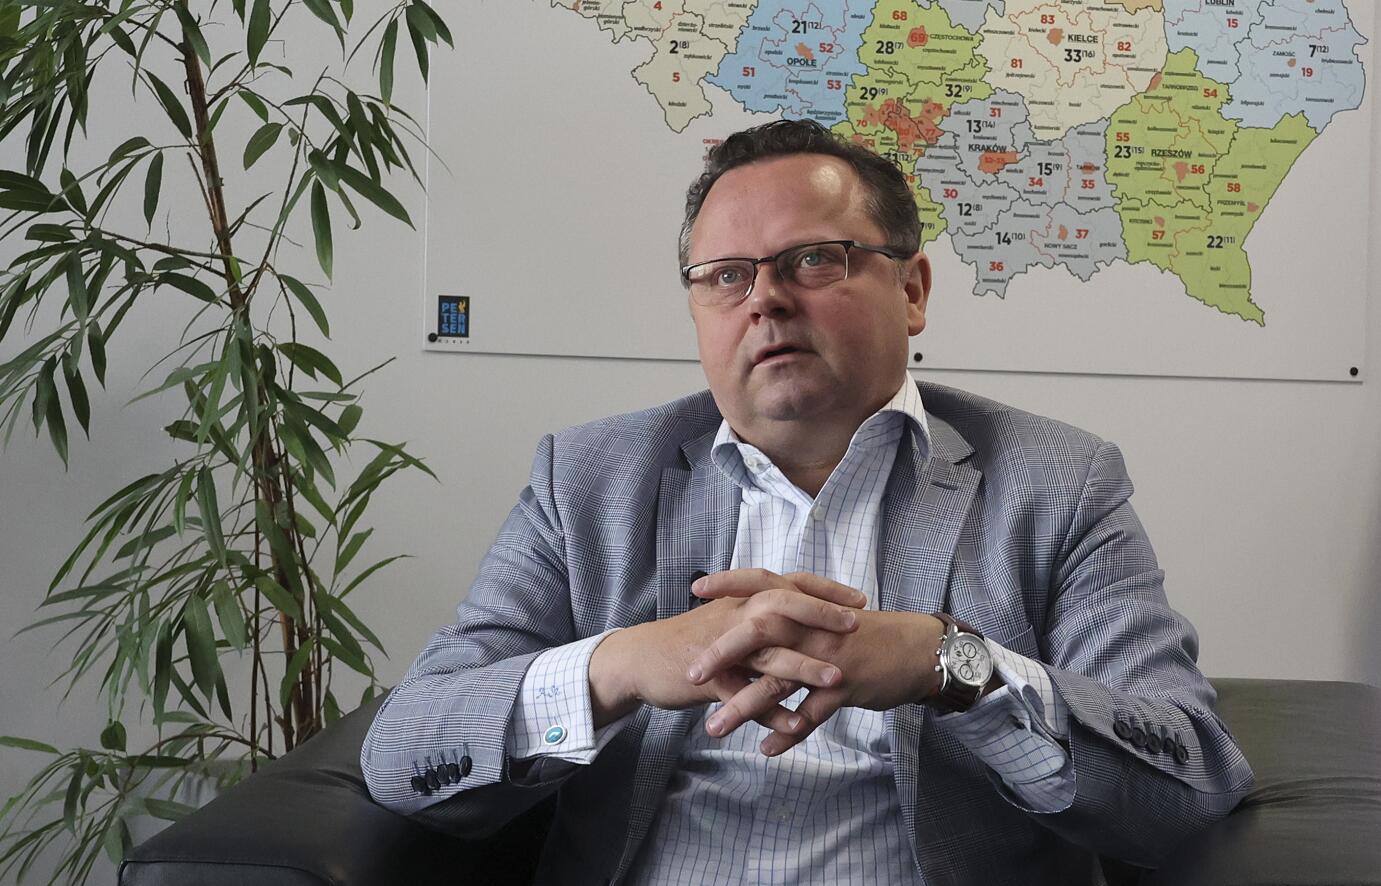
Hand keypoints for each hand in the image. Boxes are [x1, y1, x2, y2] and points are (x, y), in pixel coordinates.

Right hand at [587, 568, 865, 732]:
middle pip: (783, 607)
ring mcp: (721, 648)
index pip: (789, 585)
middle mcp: (734, 617)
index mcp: (742, 601)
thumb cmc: (688, 642)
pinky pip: (744, 697)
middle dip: (821, 615)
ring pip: (767, 654)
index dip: (825, 590)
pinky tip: (795, 727)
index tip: (860, 600)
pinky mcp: (708, 679)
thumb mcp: (727, 620)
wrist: (639, 660)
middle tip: (857, 626)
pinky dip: (770, 713)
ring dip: (804, 668)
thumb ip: (760, 618)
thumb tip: (797, 618)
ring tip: (837, 679)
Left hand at [689, 571, 945, 754]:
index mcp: (808, 605)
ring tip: (714, 729)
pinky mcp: (845, 685)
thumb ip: (796, 616)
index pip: (763, 584)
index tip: (696, 588)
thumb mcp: (830, 617)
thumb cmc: (870, 635)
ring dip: (743, 708)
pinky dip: (788, 732)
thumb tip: (761, 615)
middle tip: (690, 675)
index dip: (730, 582)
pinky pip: (811, 713)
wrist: (919, 649)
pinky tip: (767, 748)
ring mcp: (828, 656)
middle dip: (721, 654)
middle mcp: (814, 626)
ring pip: (778, 681)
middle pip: (759, 632)